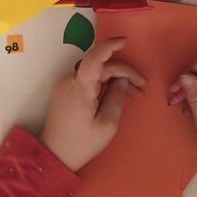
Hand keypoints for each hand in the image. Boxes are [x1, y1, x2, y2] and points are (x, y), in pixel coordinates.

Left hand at [40, 37, 146, 170]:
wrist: (54, 155)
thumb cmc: (81, 143)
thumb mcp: (107, 124)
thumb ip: (117, 98)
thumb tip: (123, 81)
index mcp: (80, 87)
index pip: (95, 57)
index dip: (110, 46)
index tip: (126, 41)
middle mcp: (70, 81)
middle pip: (100, 67)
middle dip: (124, 73)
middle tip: (142, 88)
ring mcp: (66, 86)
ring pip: (95, 73)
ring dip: (115, 79)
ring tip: (135, 94)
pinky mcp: (66, 93)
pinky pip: (88, 81)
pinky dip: (104, 84)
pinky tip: (117, 94)